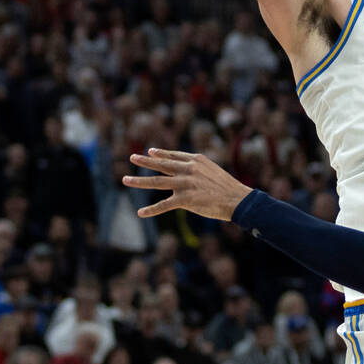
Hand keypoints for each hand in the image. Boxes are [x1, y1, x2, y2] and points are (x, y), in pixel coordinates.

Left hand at [123, 148, 250, 220]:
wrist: (237, 199)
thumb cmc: (228, 187)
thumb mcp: (213, 170)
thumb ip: (199, 169)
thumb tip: (189, 170)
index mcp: (196, 160)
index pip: (174, 155)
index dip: (161, 154)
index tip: (151, 151)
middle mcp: (188, 169)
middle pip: (161, 165)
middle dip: (145, 161)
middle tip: (132, 158)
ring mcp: (185, 183)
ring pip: (157, 182)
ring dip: (139, 181)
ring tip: (125, 180)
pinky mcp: (185, 199)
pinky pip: (164, 205)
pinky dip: (151, 210)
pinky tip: (140, 213)